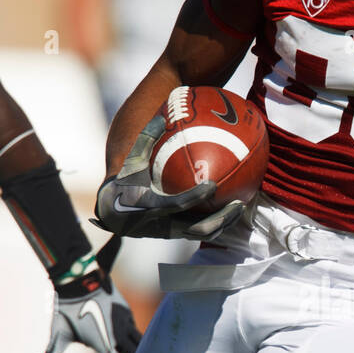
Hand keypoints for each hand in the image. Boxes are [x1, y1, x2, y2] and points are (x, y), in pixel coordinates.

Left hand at [38, 236, 140, 352]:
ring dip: (139, 352)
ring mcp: (125, 322)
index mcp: (105, 346)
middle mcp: (119, 336)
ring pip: (139, 342)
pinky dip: (134, 336)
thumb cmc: (67, 309)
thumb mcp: (58, 334)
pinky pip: (134, 327)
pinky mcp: (126, 311)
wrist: (79, 279)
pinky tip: (132, 339)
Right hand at [92, 111, 243, 240]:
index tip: (212, 184)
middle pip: (196, 228)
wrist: (112, 213)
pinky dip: (218, 225)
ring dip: (224, 224)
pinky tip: (232, 212)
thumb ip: (146, 139)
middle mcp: (161, 225)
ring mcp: (170, 234)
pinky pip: (200, 233)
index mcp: (148, 206)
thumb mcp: (131, 161)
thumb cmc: (124, 182)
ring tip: (241, 207)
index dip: (195, 196)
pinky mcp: (176, 237)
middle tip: (239, 203)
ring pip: (201, 234)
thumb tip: (162, 115)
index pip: (175, 204)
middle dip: (219, 218)